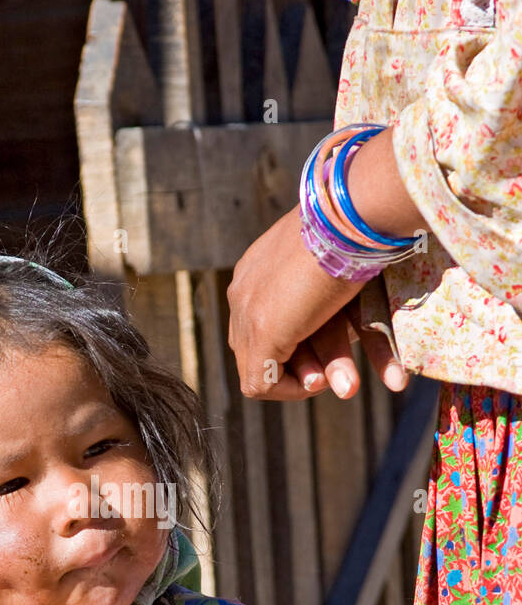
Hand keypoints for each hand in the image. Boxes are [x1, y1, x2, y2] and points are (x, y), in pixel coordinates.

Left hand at [227, 204, 406, 401]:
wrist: (355, 213)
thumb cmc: (360, 232)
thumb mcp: (338, 267)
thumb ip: (330, 298)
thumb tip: (346, 322)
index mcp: (259, 267)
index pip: (264, 320)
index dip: (294, 344)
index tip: (330, 348)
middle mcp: (244, 289)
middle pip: (261, 345)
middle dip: (298, 368)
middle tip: (331, 378)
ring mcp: (248, 311)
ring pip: (261, 366)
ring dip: (301, 383)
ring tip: (341, 386)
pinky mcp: (261, 331)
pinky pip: (259, 383)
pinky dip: (291, 390)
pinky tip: (322, 382)